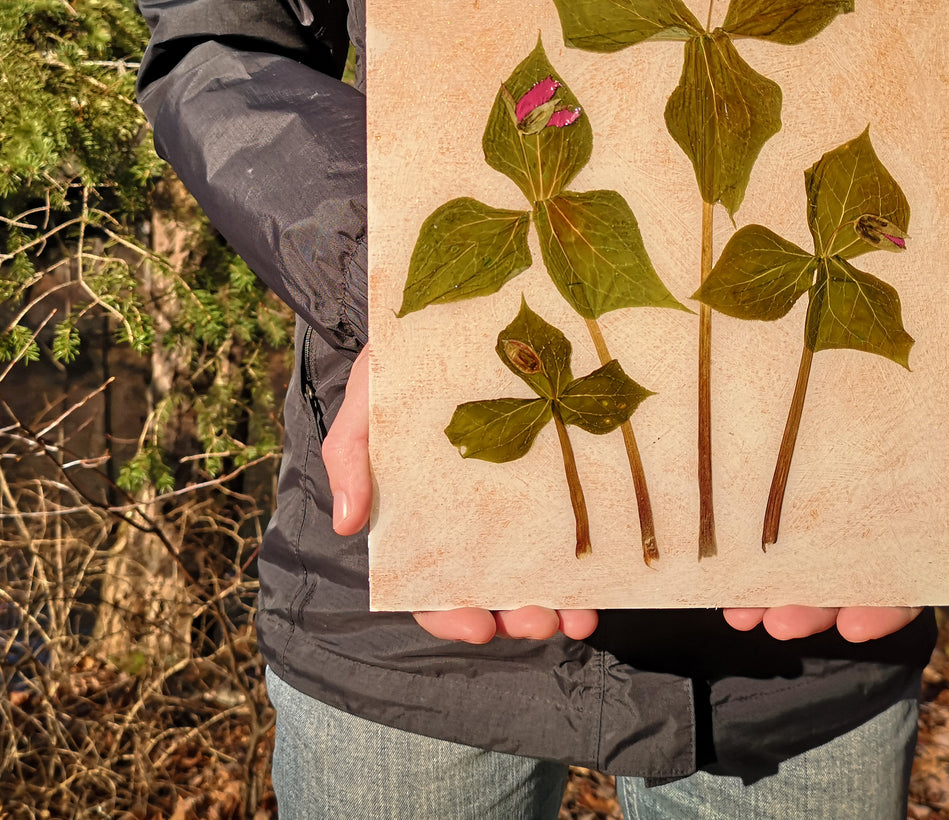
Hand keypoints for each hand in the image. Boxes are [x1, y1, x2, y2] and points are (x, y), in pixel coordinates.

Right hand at [321, 345, 599, 644]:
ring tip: (577, 619)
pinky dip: (584, 570)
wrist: (443, 320)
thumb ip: (348, 458)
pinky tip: (601, 586)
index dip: (449, 617)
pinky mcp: (549, 481)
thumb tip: (347, 524)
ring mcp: (512, 506)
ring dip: (555, 608)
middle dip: (515, 619)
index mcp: (418, 521)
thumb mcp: (365, 407)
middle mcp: (468, 525)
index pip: (427, 588)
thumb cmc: (396, 372)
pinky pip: (568, 534)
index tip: (479, 626)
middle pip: (488, 594)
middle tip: (540, 622)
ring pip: (532, 577)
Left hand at [723, 326, 948, 642]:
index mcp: (911, 494)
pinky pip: (746, 501)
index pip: (906, 569)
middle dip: (808, 607)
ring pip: (789, 552)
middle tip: (776, 623)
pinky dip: (732, 538)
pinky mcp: (765, 449)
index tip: (854, 628)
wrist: (882, 275)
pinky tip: (709, 564)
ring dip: (764, 590)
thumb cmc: (937, 335)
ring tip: (737, 612)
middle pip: (837, 573)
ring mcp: (809, 476)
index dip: (885, 606)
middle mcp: (858, 496)